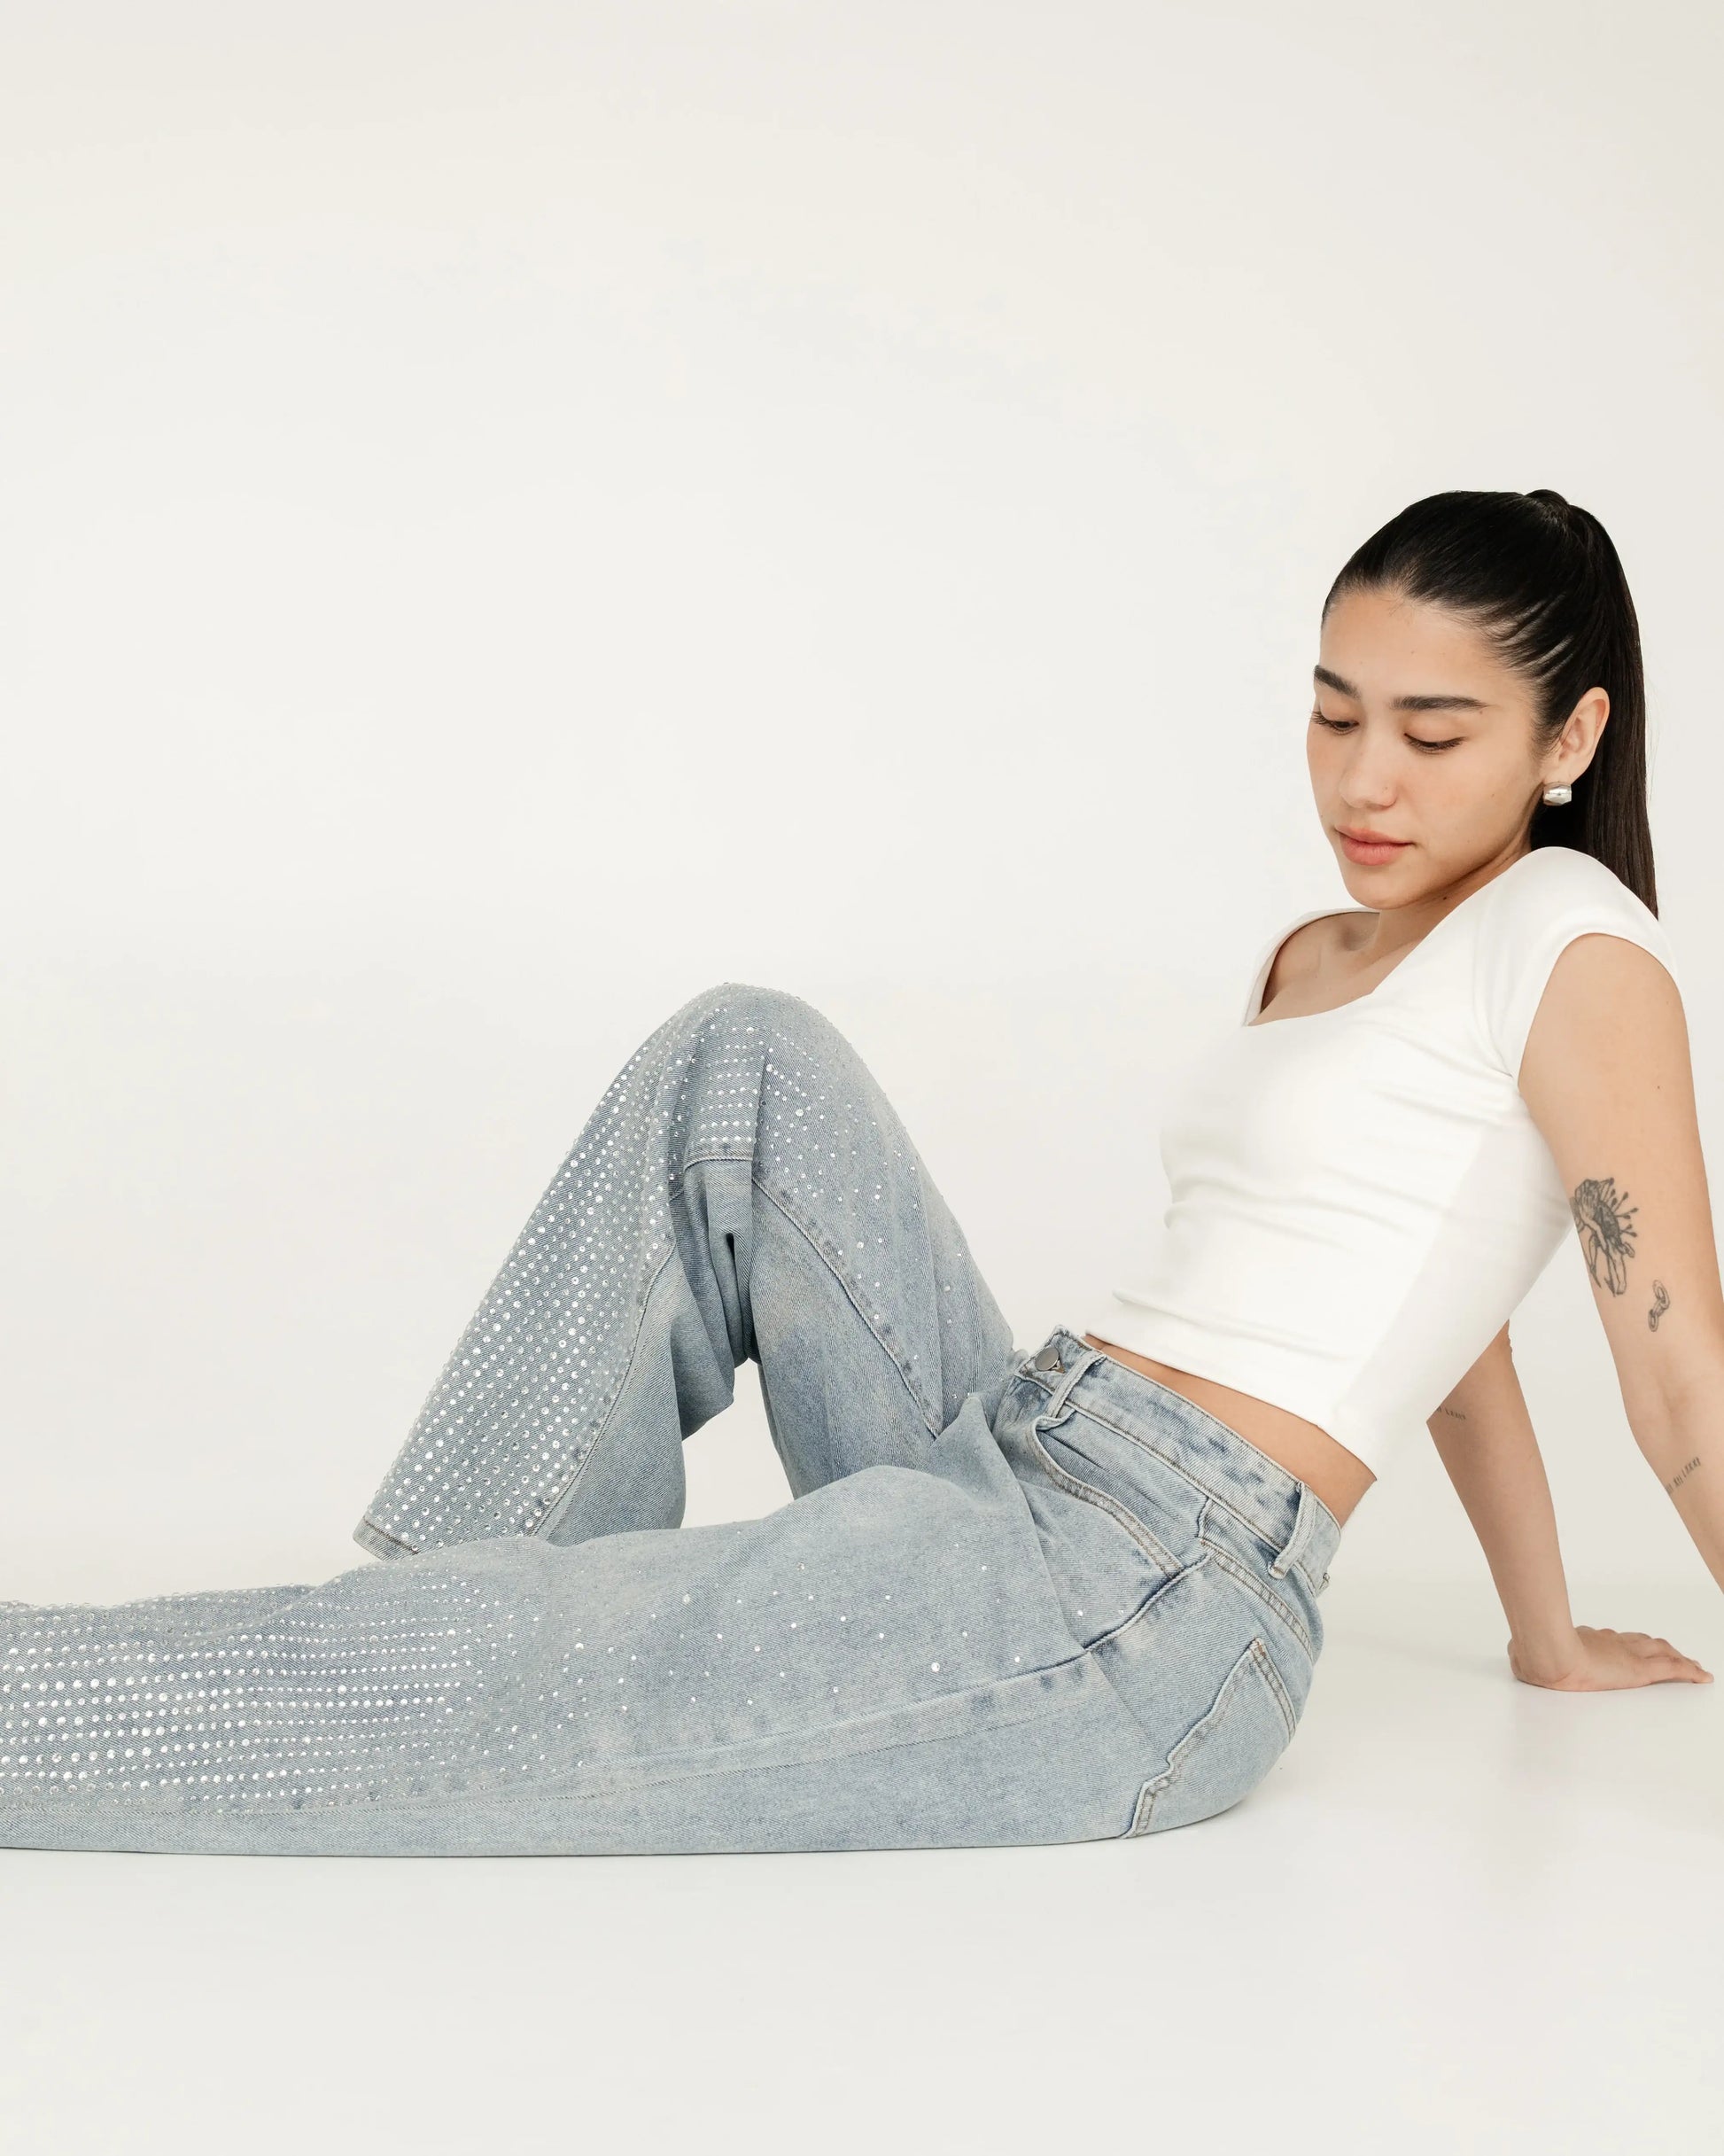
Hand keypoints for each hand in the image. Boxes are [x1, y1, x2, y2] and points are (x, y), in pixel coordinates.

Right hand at [1509, 1623, 1713, 1690]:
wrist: (1548, 1654)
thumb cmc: (1537, 1654)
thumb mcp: (1529, 1653)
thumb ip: (1528, 1654)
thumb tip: (1517, 1654)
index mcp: (1588, 1640)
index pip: (1615, 1640)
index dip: (1628, 1643)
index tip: (1633, 1646)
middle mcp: (1611, 1642)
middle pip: (1643, 1641)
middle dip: (1659, 1647)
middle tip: (1672, 1654)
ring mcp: (1628, 1654)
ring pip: (1663, 1652)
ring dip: (1677, 1658)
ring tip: (1690, 1666)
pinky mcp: (1641, 1670)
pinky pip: (1673, 1669)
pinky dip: (1690, 1672)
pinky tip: (1702, 1676)